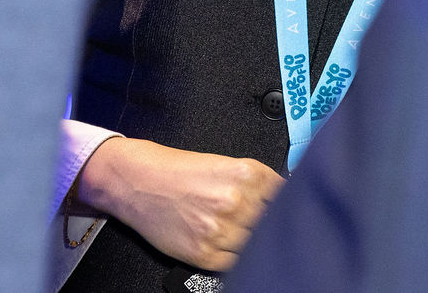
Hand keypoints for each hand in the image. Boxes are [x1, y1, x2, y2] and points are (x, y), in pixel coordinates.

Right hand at [73, 136, 284, 270]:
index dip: (289, 205)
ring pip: (256, 246)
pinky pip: (235, 263)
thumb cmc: (177, 171)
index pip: (287, 197)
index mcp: (246, 174)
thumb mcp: (224, 164)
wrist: (138, 182)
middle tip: (261, 224)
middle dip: (270, 225)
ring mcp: (221, 230)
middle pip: (273, 223)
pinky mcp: (205, 254)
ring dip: (252, 242)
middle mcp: (236, 201)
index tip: (290, 210)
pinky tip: (226, 244)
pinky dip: (235, 257)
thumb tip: (285, 200)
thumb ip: (256, 183)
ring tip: (237, 231)